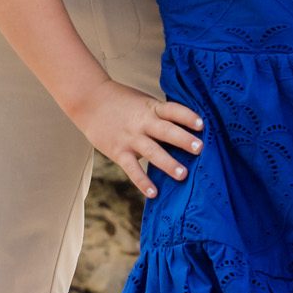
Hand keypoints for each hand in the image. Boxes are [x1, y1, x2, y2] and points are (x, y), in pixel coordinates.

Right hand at [75, 81, 204, 199]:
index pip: (172, 110)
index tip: (202, 124)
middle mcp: (142, 122)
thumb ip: (160, 116)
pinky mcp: (118, 151)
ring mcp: (130, 137)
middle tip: (200, 149)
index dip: (187, 116)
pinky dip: (142, 181)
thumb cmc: (121, 101)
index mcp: (151, 107)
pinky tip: (153, 193)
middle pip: (165, 130)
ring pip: (152, 151)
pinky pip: (132, 168)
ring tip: (183, 174)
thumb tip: (184, 131)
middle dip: (183, 140)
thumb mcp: (143, 102)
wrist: (89, 100)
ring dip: (168, 163)